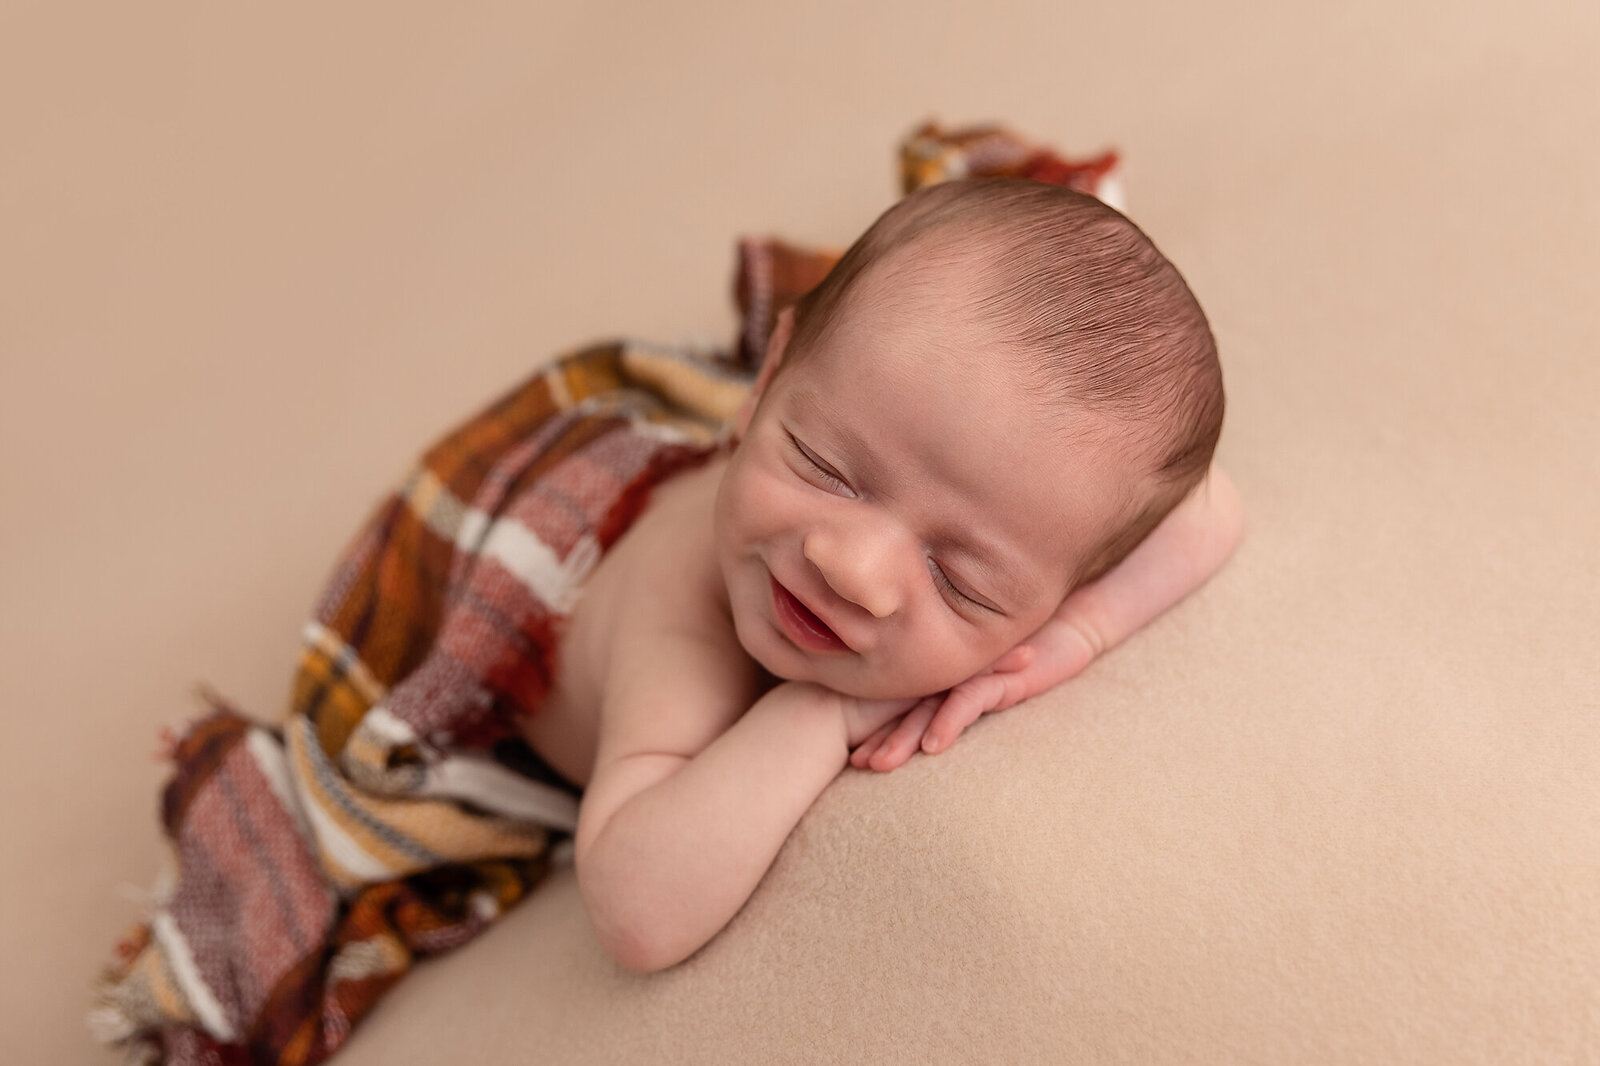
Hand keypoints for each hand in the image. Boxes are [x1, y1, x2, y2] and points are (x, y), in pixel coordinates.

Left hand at [848, 616, 1100, 772]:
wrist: (1070, 630)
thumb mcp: (995, 684)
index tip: (854, 761)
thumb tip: (934, 740)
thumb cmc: (1031, 659)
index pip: (906, 708)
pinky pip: (969, 699)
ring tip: (879, 764)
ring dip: (904, 736)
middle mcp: (954, 676)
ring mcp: (974, 674)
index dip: (881, 733)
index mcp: (948, 680)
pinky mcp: (999, 673)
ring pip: (929, 707)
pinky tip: (934, 745)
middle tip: (857, 765)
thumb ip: (963, 701)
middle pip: (910, 710)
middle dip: (883, 739)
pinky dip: (950, 720)